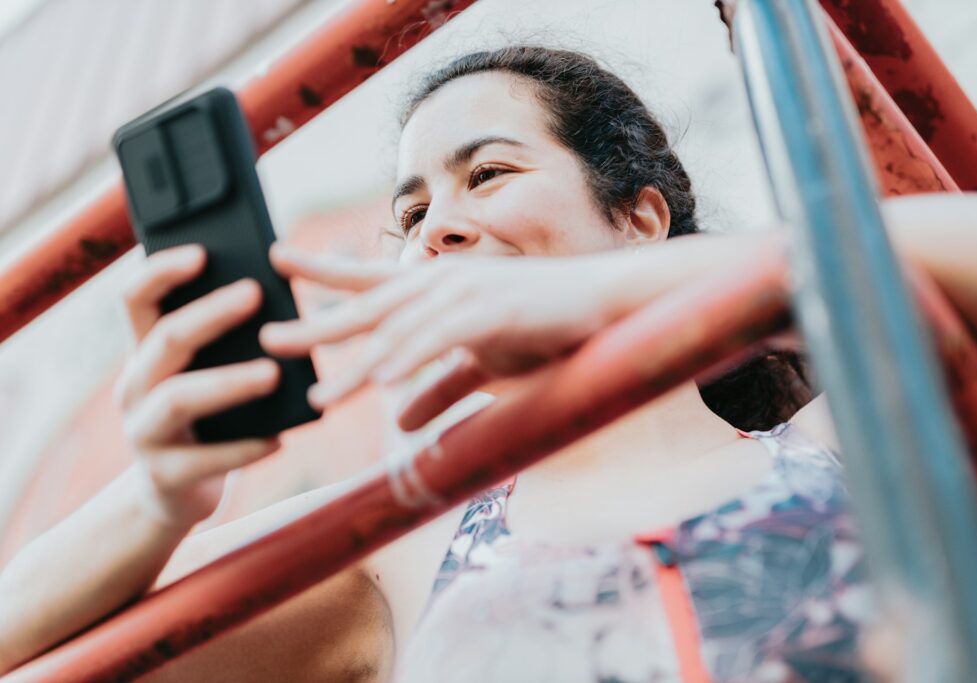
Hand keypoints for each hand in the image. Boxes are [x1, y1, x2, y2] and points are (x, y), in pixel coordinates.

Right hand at [115, 245, 281, 528]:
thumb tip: (275, 296)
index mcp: (145, 353)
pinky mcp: (164, 476)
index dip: (162, 272)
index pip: (136, 299)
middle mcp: (135, 387)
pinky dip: (245, 448)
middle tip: (255, 294)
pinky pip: (206, 460)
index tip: (202, 252)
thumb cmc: (205, 420)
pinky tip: (279, 439)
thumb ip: (226, 343)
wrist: (174, 496)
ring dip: (229, 381)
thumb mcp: (204, 375)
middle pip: (165, 338)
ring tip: (272, 373)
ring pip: (179, 398)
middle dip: (211, 314)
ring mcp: (143, 432)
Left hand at [260, 244, 624, 430]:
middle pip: (367, 307)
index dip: (320, 272)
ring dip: (358, 366)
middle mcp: (442, 284)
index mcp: (435, 289)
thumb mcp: (482, 365)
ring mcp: (467, 294)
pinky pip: (443, 340)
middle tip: (266, 339)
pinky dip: (414, 359)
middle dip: (316, 326)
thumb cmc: (540, 329)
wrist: (601, 306)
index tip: (276, 262)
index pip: (366, 280)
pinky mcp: (495, 312)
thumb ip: (440, 389)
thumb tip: (402, 420)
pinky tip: (386, 381)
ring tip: (320, 399)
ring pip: (401, 333)